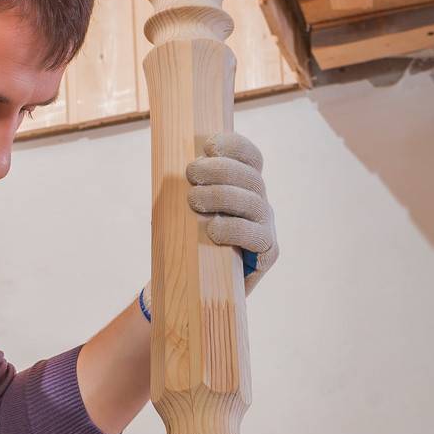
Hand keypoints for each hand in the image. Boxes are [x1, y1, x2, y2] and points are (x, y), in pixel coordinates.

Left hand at [185, 130, 278, 291]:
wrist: (192, 287)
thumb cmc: (186, 241)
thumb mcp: (183, 209)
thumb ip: (186, 186)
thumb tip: (166, 160)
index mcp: (245, 187)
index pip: (251, 158)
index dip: (235, 147)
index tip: (208, 146)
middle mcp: (260, 204)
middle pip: (251, 177)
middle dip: (220, 170)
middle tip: (191, 173)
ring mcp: (266, 228)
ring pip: (254, 204)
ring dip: (223, 196)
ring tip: (194, 200)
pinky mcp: (267, 254)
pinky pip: (258, 237)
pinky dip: (235, 231)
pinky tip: (213, 230)